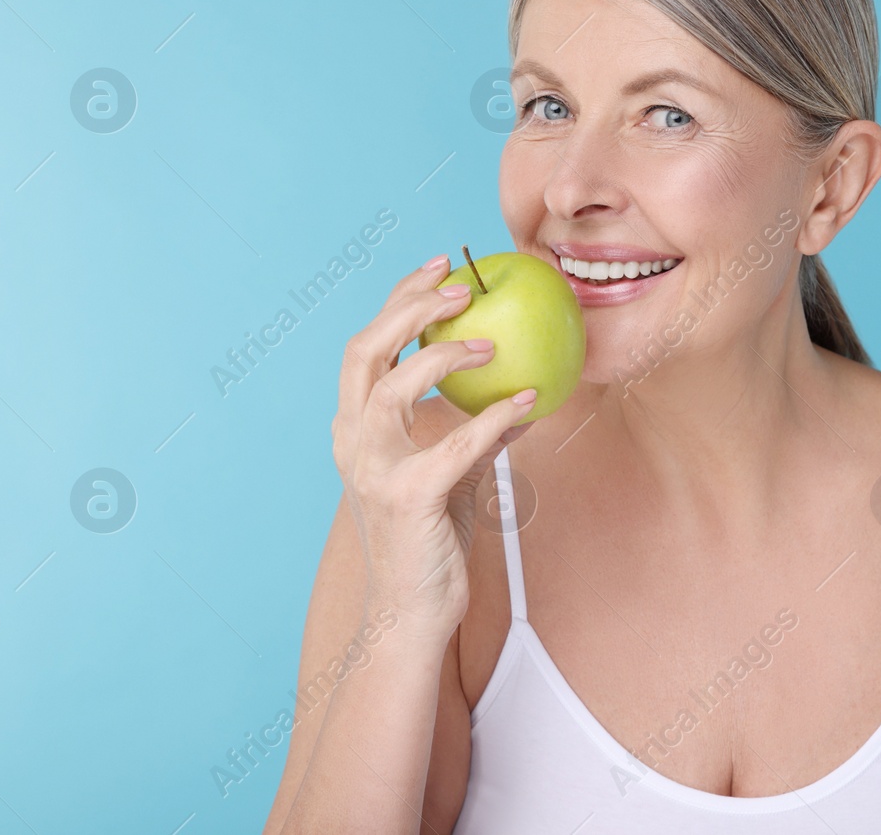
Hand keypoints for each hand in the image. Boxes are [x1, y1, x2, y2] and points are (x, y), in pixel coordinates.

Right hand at [331, 255, 537, 636]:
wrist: (411, 612)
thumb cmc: (430, 541)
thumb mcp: (452, 473)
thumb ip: (473, 433)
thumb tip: (521, 394)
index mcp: (354, 428)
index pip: (367, 346)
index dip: (399, 299)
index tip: (441, 268)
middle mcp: (352, 441)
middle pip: (365, 348)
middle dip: (408, 305)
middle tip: (461, 286)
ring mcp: (372, 469)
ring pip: (395, 384)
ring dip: (445, 353)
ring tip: (492, 341)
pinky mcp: (406, 497)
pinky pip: (456, 443)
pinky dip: (495, 418)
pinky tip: (529, 402)